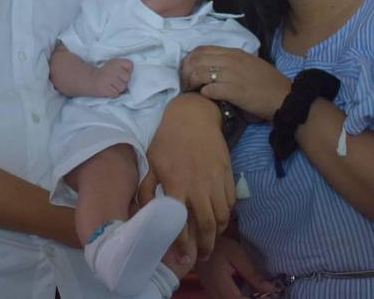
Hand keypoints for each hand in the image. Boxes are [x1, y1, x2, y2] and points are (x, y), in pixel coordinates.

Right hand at [89, 58, 132, 96]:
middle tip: (115, 80)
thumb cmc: (106, 73)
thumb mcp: (115, 64)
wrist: (90, 79)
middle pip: (127, 78)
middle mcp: (112, 69)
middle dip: (123, 81)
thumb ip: (124, 67)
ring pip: (122, 88)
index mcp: (116, 61)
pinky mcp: (105, 89)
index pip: (130, 65)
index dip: (128, 70)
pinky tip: (108, 89)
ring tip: (111, 85)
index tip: (120, 72)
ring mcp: (108, 79)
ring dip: (118, 88)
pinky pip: (116, 94)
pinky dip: (113, 93)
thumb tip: (130, 75)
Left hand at [139, 93, 234, 261]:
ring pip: (222, 216)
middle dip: (205, 246)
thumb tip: (143, 212)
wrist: (193, 116)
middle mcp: (198, 186)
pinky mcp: (228, 174)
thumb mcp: (150, 162)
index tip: (183, 257)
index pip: (180, 224)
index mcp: (177, 185)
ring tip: (210, 241)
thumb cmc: (167, 140)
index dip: (182, 245)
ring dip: (217, 233)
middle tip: (200, 256)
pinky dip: (227, 215)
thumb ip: (146, 189)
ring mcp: (216, 181)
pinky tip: (220, 220)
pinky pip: (230, 202)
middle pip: (206, 225)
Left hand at [182, 47, 291, 120]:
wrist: (284, 97)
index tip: (186, 70)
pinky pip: (209, 89)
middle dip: (186, 72)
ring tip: (191, 92)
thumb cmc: (267, 83)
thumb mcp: (249, 64)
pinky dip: (203, 93)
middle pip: (196, 60)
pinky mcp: (234, 91)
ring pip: (200, 73)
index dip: (189, 59)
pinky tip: (205, 97)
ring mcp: (232, 75)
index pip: (202, 49)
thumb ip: (231, 62)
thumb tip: (212, 67)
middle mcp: (231, 60)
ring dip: (191, 83)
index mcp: (234, 52)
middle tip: (184, 83)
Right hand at [195, 237, 276, 298]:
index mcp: (222, 287)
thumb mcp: (238, 254)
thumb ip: (253, 273)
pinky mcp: (215, 294)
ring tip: (261, 292)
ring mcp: (214, 296)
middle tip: (269, 293)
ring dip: (247, 298)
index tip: (273, 295)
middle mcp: (216, 296)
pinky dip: (241, 296)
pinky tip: (250, 291)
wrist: (198, 243)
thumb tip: (270, 288)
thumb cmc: (219, 246)